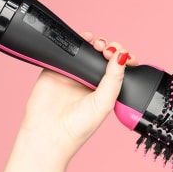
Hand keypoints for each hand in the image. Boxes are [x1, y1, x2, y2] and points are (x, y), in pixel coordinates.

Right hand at [16, 33, 137, 164]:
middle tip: (107, 50)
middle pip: (105, 57)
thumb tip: (122, 56)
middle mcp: (91, 83)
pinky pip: (67, 50)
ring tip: (98, 44)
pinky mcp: (57, 69)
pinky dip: (76, 41)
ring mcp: (74, 75)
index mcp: (106, 92)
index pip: (120, 70)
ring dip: (95, 43)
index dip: (124, 59)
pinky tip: (84, 39)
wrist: (48, 132)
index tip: (124, 56)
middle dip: (110, 48)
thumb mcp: (104, 103)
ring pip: (87, 51)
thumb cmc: (78, 127)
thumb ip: (114, 79)